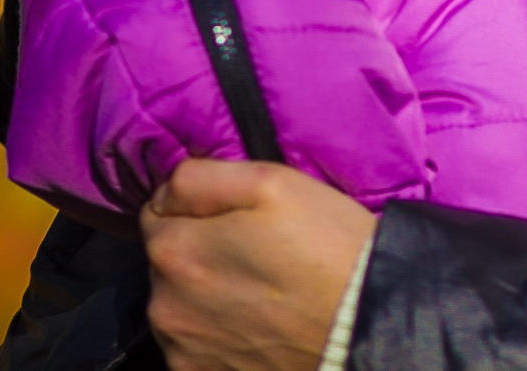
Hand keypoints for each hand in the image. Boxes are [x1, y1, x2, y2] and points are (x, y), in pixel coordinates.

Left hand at [141, 159, 375, 370]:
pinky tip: (256, 324)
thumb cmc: (326, 246)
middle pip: (166, 260)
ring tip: (260, 291)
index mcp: (173, 249)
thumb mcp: (270, 181)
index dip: (198, 207)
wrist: (369, 324)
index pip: (157, 210)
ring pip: (179, 303)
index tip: (238, 216)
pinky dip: (216, 332)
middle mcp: (164, 305)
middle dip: (199, 250)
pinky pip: (196, 343)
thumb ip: (199, 176)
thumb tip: (167, 188)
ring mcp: (183, 350)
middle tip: (256, 251)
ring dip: (205, 294)